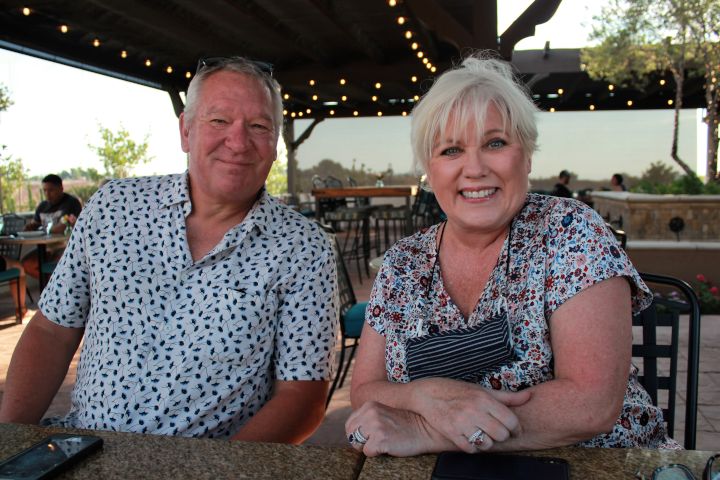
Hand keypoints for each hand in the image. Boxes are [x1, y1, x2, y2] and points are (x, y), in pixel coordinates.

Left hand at [345, 401, 453, 456]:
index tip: (369, 437)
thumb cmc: (406, 424)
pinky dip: (377, 453)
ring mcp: (375, 425)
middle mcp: (370, 413)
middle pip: (350, 434)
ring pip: (357, 444)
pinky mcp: (380, 439)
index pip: (350, 424)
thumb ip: (368, 418)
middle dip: (359, 442)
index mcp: (369, 405)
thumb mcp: (383, 413)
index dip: (357, 434)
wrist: (426, 428)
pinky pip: (368, 452)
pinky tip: (389, 446)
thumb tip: (352, 433)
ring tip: (384, 442)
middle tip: (375, 442)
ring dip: (368, 447)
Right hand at [410, 378, 530, 451]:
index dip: (516, 428)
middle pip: (501, 434)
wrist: (428, 394)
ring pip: (487, 444)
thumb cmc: (457, 391)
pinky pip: (471, 449)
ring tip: (482, 435)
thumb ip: (507, 396)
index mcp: (484, 398)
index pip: (511, 421)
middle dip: (502, 436)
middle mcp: (474, 410)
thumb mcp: (482, 390)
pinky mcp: (451, 433)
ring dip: (487, 442)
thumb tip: (529, 396)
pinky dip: (473, 447)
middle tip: (496, 432)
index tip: (513, 430)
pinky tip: (470, 439)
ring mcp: (462, 422)